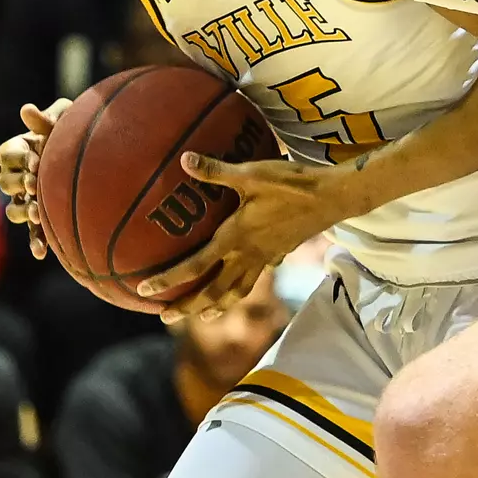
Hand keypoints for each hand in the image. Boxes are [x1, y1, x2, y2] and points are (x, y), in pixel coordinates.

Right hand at [0, 99, 73, 258]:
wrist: (93, 154)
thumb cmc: (73, 132)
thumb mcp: (64, 121)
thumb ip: (46, 118)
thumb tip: (26, 109)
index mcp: (21, 151)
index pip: (6, 155)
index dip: (18, 159)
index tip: (35, 159)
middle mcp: (20, 175)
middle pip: (7, 182)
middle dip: (19, 183)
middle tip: (35, 183)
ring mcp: (29, 198)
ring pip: (15, 210)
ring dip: (25, 211)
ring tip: (40, 213)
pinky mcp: (43, 217)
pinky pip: (34, 232)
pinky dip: (36, 241)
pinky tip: (41, 252)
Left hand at [138, 152, 340, 324]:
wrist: (333, 198)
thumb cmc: (292, 183)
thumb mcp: (252, 173)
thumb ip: (217, 170)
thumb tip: (185, 160)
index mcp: (236, 238)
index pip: (195, 267)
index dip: (168, 280)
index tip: (145, 291)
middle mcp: (248, 255)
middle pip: (213, 292)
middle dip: (188, 307)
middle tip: (165, 318)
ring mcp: (266, 258)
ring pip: (236, 292)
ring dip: (216, 306)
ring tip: (203, 316)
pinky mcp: (279, 254)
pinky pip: (255, 278)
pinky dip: (243, 288)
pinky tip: (241, 283)